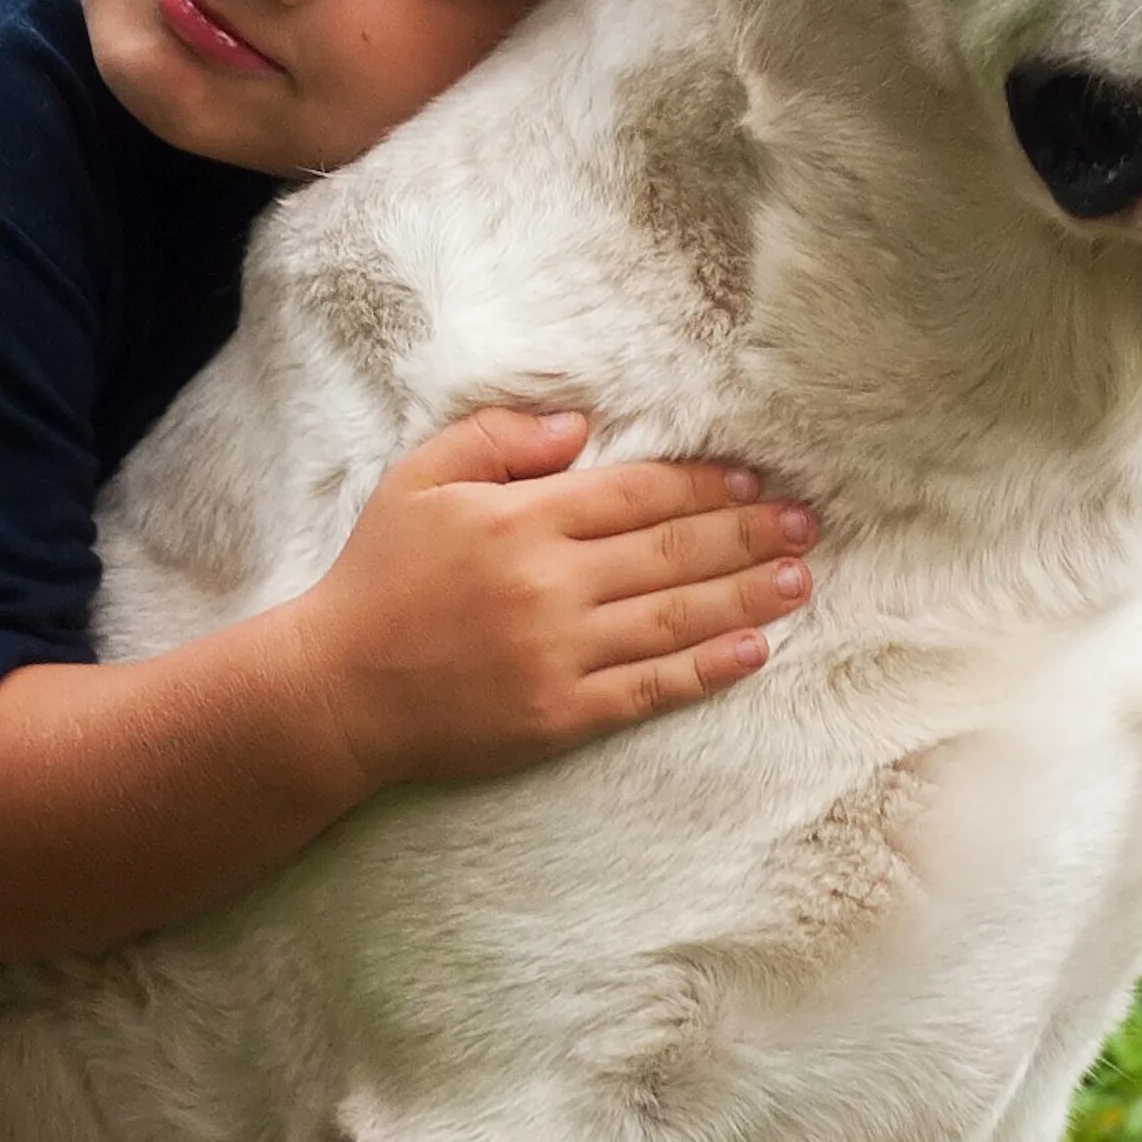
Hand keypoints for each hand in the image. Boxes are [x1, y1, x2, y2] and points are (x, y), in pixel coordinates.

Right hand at [291, 405, 814, 791]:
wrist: (334, 690)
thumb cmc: (375, 578)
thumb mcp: (417, 480)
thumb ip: (496, 438)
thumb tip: (577, 425)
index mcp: (523, 519)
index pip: (639, 494)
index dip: (705, 487)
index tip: (755, 484)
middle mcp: (552, 584)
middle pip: (673, 551)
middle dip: (749, 536)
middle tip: (807, 526)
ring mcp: (560, 654)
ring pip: (675, 617)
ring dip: (745, 596)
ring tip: (798, 581)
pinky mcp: (560, 715)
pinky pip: (650, 688)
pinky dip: (706, 669)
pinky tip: (751, 651)